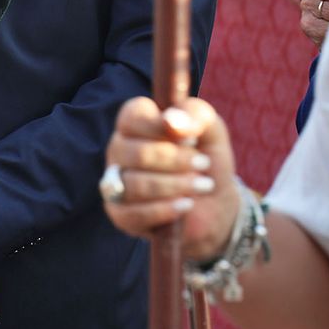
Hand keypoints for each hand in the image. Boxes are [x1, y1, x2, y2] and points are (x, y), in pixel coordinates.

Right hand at [103, 97, 239, 261]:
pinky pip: (134, 213)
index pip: (133, 117)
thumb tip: (171, 121)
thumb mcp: (211, 130)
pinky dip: (165, 210)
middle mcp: (119, 149)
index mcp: (134, 122)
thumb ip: (195, 115)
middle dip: (177, 161)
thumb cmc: (205, 159)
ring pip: (135, 185)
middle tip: (204, 164)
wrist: (213, 204)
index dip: (163, 129)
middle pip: (137, 154)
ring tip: (201, 186)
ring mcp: (115, 181)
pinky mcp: (119, 213)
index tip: (193, 139)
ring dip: (176, 186)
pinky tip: (186, 205)